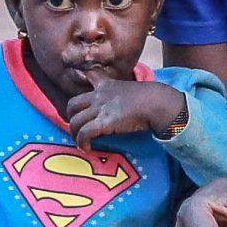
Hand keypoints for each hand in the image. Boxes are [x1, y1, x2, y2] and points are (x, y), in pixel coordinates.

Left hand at [66, 78, 186, 147]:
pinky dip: (82, 142)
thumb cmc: (151, 98)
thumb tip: (129, 107)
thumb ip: (125, 96)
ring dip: (75, 134)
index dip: (82, 88)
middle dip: (71, 118)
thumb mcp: (133, 90)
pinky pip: (84, 133)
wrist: (155, 102)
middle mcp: (99, 95)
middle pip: (72, 105)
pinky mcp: (102, 122)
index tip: (83, 102)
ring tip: (81, 142)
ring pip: (75, 121)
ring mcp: (99, 108)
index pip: (89, 78)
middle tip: (78, 129)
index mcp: (107, 85)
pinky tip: (86, 148)